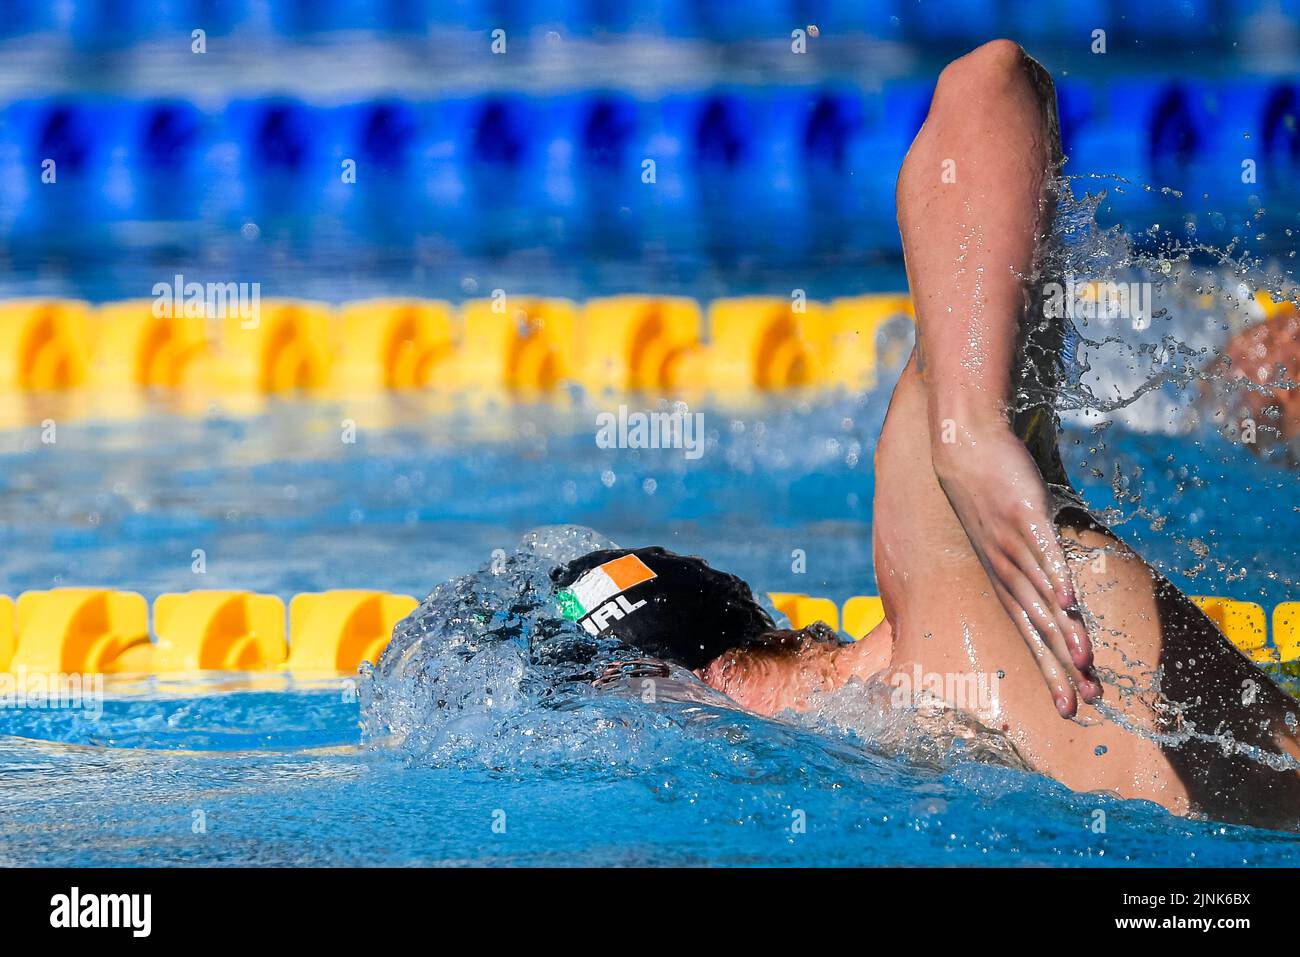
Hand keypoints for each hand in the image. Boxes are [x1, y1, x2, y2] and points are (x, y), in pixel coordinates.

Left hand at [932, 424, 1096, 716]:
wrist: (963, 445)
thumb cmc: (986, 494)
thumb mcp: (1003, 538)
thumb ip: (1028, 566)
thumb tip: (1052, 592)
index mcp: (1001, 579)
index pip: (1026, 634)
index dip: (1047, 670)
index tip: (1069, 707)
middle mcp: (1005, 569)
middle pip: (1036, 626)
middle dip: (1058, 666)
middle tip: (1081, 703)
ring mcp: (1012, 542)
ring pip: (1040, 594)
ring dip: (1062, 629)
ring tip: (1085, 662)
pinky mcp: (1023, 512)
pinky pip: (1042, 549)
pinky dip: (1055, 574)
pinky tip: (1070, 600)